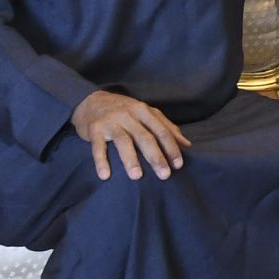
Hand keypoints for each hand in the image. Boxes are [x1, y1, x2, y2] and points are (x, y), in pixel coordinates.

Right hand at [72, 90, 188, 181]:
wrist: (91, 101)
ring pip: (123, 142)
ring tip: (137, 177)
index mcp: (144, 111)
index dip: (171, 148)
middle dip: (156, 157)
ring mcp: (111, 122)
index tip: (178, 165)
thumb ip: (166, 127)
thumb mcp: (146, 113)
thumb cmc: (124, 110)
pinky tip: (105, 175)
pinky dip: (101, 161)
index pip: (162, 131)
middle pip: (145, 138)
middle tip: (164, 175)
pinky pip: (98, 147)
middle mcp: (129, 115)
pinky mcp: (95, 130)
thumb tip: (187, 144)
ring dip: (130, 160)